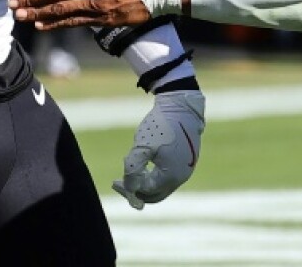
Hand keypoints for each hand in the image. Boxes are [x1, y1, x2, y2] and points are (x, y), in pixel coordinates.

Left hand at [113, 89, 204, 208]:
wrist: (181, 106)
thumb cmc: (161, 125)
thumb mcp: (142, 146)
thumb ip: (133, 169)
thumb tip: (130, 188)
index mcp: (171, 176)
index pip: (146, 192)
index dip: (128, 189)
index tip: (114, 181)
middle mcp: (181, 177)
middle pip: (155, 195)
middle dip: (136, 190)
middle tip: (120, 182)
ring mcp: (186, 169)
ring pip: (161, 186)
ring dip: (145, 183)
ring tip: (131, 171)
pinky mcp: (187, 161)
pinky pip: (168, 176)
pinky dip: (155, 176)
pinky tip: (144, 163)